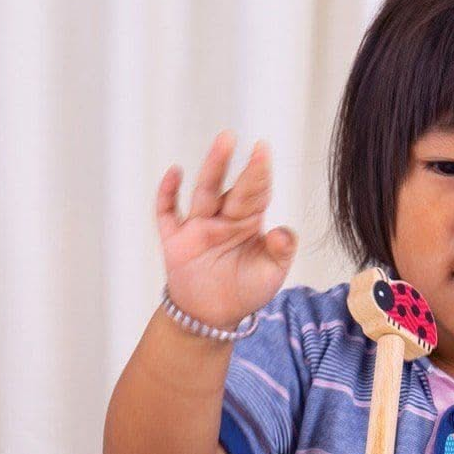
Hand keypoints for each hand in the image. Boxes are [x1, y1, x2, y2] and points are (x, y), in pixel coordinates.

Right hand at [156, 130, 297, 329]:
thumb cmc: (245, 290)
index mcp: (248, 223)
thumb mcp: (271, 273)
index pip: (256, 193)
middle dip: (236, 165)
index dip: (260, 172)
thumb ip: (281, 251)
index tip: (263, 150)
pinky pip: (168, 212)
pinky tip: (175, 172)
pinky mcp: (176, 240)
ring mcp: (198, 226)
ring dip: (211, 168)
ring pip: (204, 192)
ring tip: (222, 143)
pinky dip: (168, 193)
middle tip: (237, 138)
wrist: (213, 315)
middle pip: (231, 187)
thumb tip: (284, 231)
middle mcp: (224, 218)